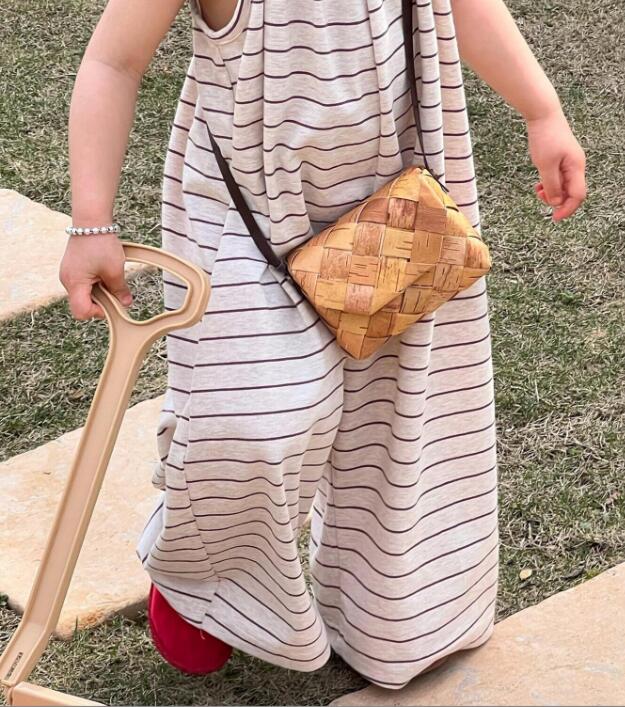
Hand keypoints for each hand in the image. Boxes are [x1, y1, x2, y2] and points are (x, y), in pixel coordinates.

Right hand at [59, 233, 132, 319]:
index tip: (112, 303)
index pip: (81, 312)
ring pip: (84, 293)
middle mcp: (67, 280)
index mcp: (74, 283)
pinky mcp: (72, 268)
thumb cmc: (101, 244)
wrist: (91, 221)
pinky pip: (83, 283)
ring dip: (98, 290)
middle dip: (100, 301)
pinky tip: (103, 272)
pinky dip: (94, 282)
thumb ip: (120, 290)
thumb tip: (126, 303)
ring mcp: (67, 273)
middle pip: (82, 303)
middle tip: (114, 289)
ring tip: (109, 277)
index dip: (98, 312)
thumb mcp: (115, 270)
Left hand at [525, 107, 586, 221]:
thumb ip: (552, 185)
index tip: (554, 218)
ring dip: (551, 192)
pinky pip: (558, 177)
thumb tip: (556, 202)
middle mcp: (576, 166)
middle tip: (540, 198)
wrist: (543, 114)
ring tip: (538, 190)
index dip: (567, 209)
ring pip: (563, 185)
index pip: (577, 195)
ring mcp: (569, 162)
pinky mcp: (561, 158)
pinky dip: (549, 183)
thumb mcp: (546, 165)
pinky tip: (539, 184)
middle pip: (571, 192)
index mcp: (576, 167)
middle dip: (557, 200)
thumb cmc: (545, 137)